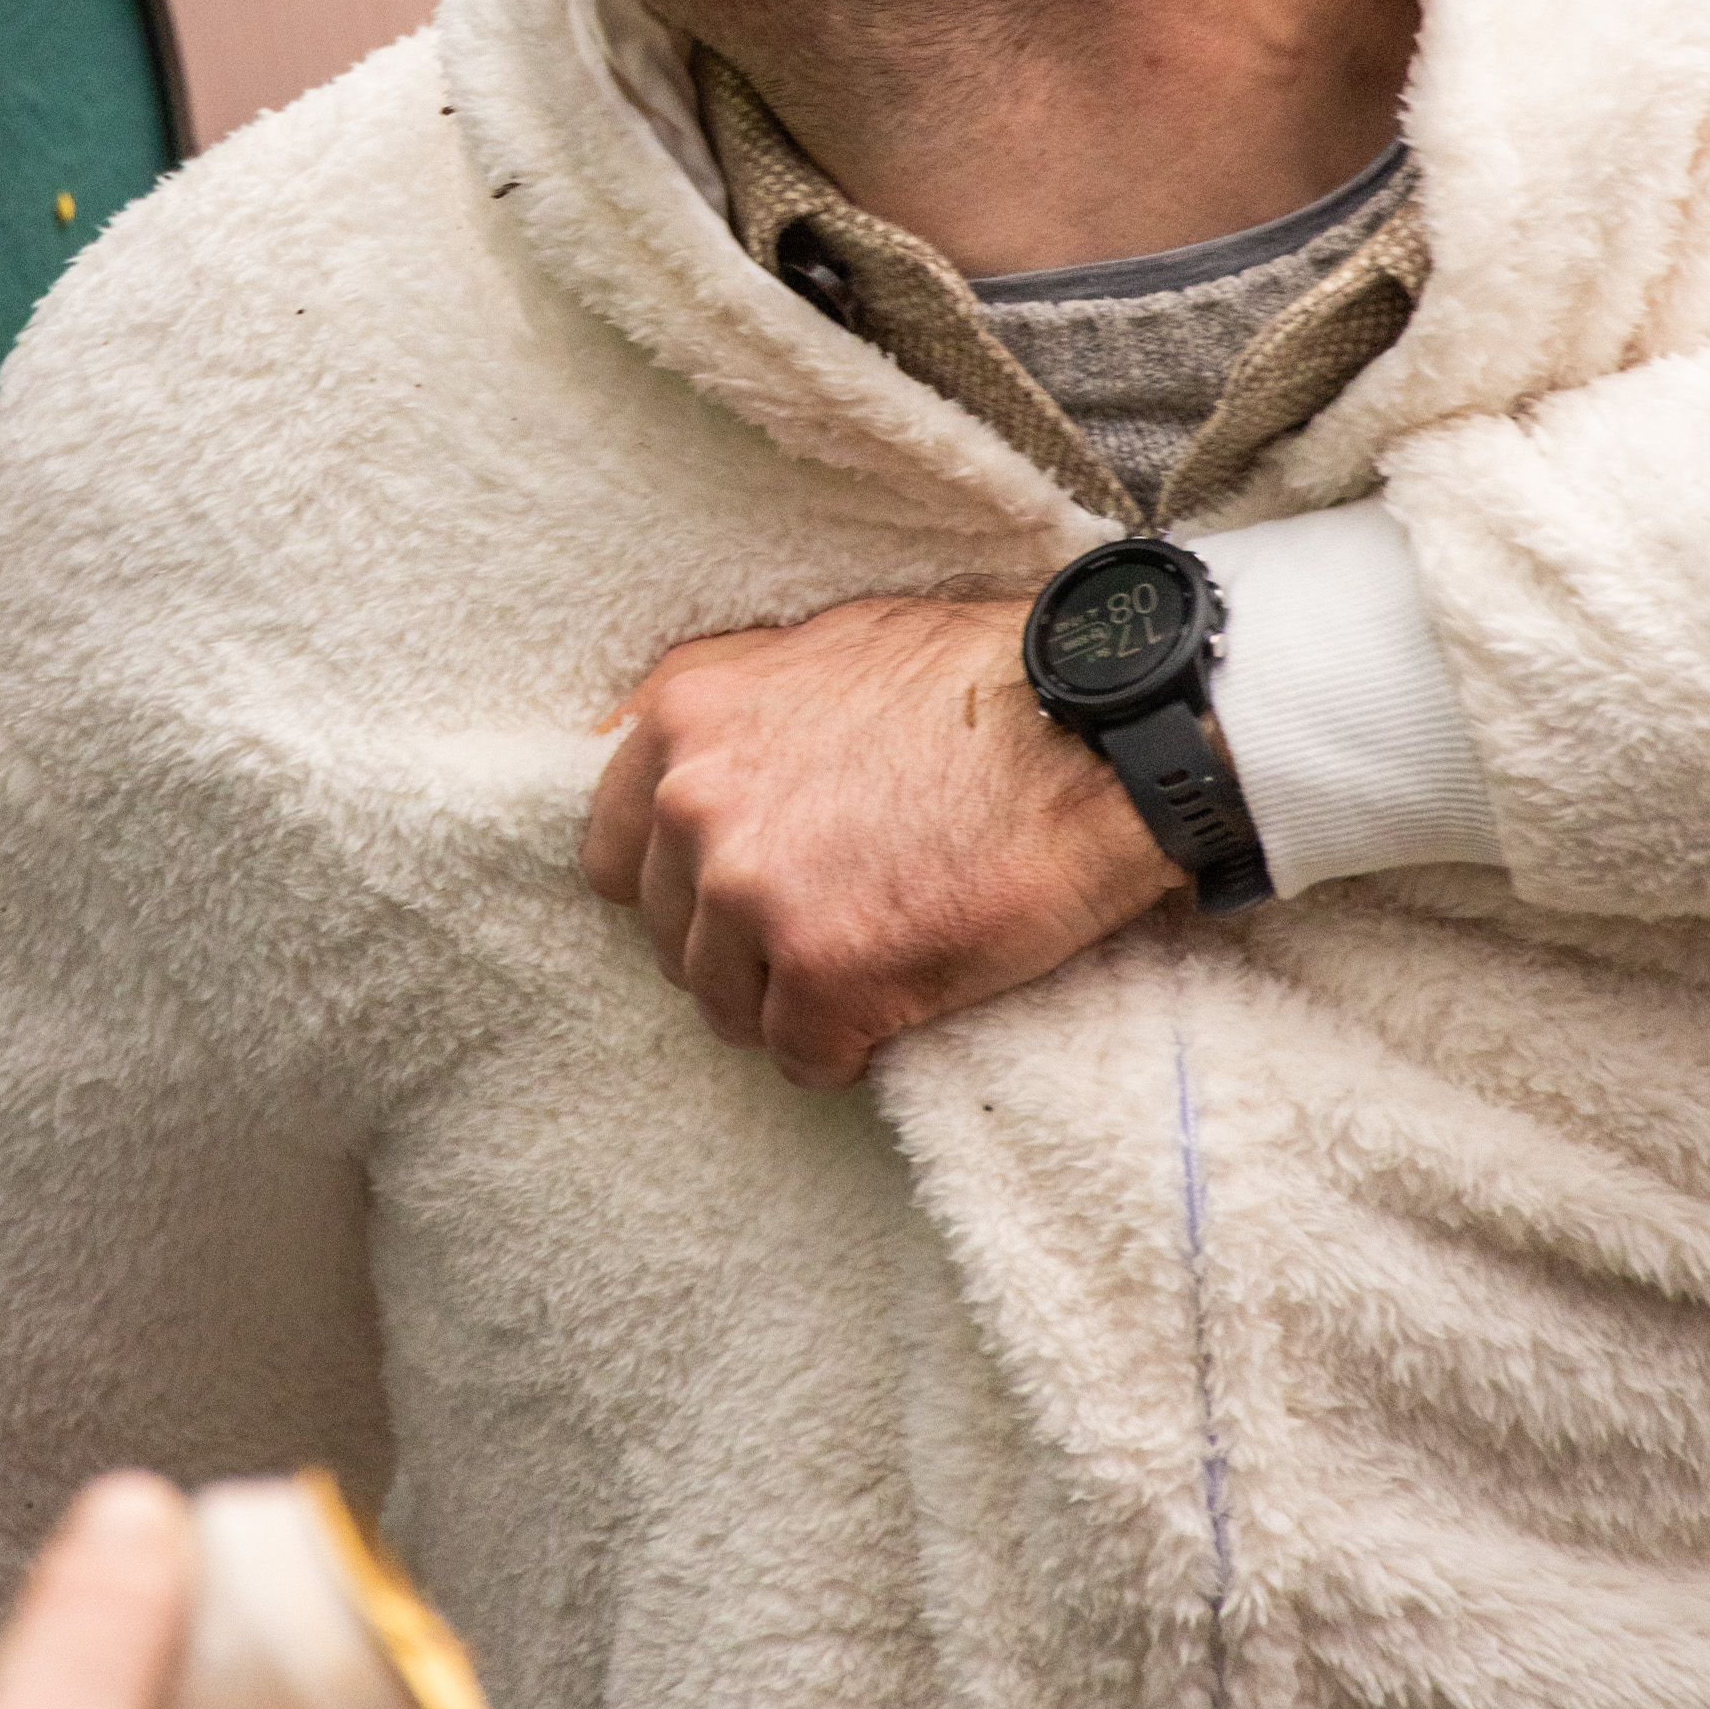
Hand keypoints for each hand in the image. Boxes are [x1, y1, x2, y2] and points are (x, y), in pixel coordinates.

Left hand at [582, 594, 1178, 1089]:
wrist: (1097, 729)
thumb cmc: (980, 681)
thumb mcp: (820, 652)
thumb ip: (734, 720)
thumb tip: (684, 778)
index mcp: (683, 715)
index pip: (611, 849)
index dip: (678, 885)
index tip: (735, 896)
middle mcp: (693, 799)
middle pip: (666, 934)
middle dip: (735, 946)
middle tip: (824, 933)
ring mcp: (750, 888)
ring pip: (721, 1004)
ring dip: (785, 1004)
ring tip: (867, 970)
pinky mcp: (821, 969)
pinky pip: (798, 1055)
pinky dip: (842, 1051)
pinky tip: (893, 1014)